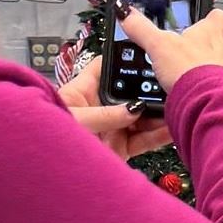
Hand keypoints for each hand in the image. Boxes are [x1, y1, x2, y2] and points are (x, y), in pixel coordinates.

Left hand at [57, 56, 171, 160]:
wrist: (46, 168)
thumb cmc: (47, 137)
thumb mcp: (74, 119)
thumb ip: (104, 114)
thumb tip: (134, 109)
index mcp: (83, 93)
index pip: (104, 69)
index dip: (122, 60)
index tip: (144, 54)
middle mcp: (100, 108)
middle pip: (130, 94)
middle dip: (149, 91)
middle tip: (169, 86)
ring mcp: (112, 128)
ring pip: (142, 117)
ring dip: (159, 114)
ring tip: (175, 108)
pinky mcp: (121, 148)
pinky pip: (145, 140)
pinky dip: (160, 136)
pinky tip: (172, 129)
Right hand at [116, 3, 222, 91]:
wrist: (208, 103)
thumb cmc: (193, 71)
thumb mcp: (158, 45)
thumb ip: (141, 28)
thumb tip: (125, 13)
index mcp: (213, 30)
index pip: (218, 16)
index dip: (209, 16)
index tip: (200, 18)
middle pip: (219, 39)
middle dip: (203, 43)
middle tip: (186, 46)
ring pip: (219, 62)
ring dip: (205, 65)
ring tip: (186, 70)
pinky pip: (216, 84)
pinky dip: (205, 84)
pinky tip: (191, 88)